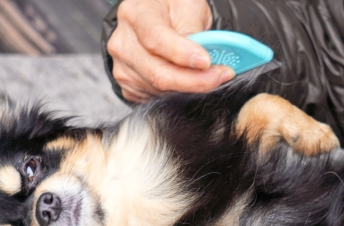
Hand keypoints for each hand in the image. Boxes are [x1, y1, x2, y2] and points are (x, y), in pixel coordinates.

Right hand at [107, 0, 235, 101]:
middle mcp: (124, 42)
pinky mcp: (129, 86)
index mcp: (136, 14)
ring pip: (160, 90)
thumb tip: (203, 60)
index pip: (156, 39)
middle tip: (220, 75)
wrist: (157, 19)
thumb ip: (194, 31)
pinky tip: (185, 81)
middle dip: (195, 80)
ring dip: (188, 88)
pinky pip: (155, 98)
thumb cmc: (172, 10)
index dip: (182, 55)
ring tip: (206, 75)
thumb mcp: (188, 7)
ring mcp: (123, 67)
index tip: (206, 62)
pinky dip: (176, 94)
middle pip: (158, 73)